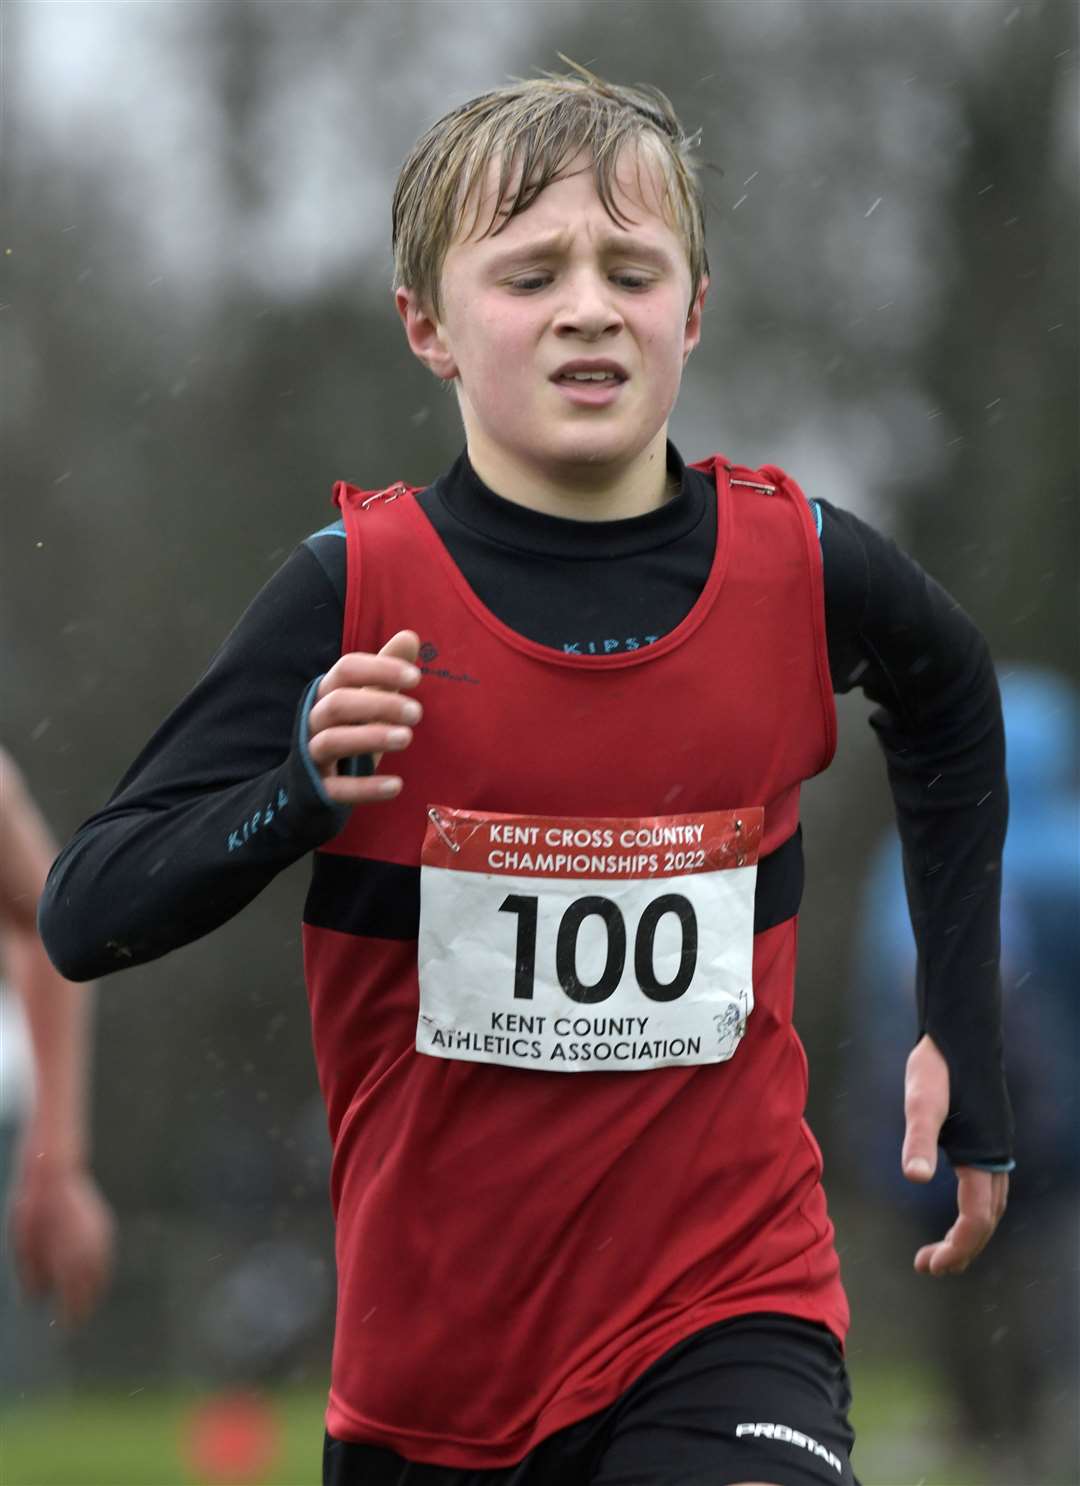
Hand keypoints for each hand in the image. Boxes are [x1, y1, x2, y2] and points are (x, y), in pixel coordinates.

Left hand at [7, 1160, 115, 1324]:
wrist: (54, 1173)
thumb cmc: (33, 1209)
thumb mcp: (21, 1244)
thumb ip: (30, 1274)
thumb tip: (35, 1299)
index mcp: (66, 1257)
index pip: (73, 1295)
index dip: (71, 1314)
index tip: (67, 1328)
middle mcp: (88, 1250)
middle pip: (91, 1288)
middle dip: (85, 1306)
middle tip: (77, 1322)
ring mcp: (100, 1237)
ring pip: (103, 1272)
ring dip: (96, 1290)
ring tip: (88, 1303)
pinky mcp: (103, 1226)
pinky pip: (105, 1256)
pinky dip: (102, 1271)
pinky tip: (96, 1277)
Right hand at [307, 630, 422, 805]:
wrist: (311, 784)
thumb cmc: (347, 731)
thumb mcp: (367, 701)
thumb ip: (386, 672)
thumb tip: (410, 636)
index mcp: (328, 693)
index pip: (346, 670)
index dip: (379, 669)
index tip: (416, 677)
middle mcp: (314, 720)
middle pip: (338, 703)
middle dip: (378, 704)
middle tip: (417, 712)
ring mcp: (312, 754)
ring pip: (331, 741)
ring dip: (370, 737)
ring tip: (407, 738)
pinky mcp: (317, 789)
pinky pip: (336, 788)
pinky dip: (365, 788)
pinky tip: (396, 786)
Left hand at [901, 1033, 1008, 1275]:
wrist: (960, 1031)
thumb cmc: (939, 1064)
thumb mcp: (922, 1101)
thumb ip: (918, 1139)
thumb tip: (915, 1178)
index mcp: (982, 1155)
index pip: (976, 1218)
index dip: (956, 1247)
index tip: (928, 1266)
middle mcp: (996, 1157)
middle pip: (987, 1219)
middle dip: (961, 1249)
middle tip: (928, 1267)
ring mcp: (996, 1147)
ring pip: (991, 1205)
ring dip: (970, 1232)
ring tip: (941, 1250)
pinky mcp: (989, 1136)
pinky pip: (988, 1187)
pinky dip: (975, 1209)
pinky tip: (953, 1204)